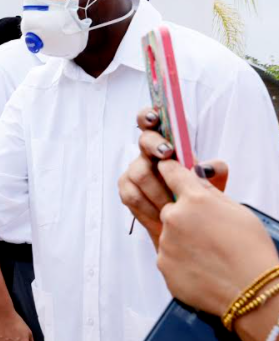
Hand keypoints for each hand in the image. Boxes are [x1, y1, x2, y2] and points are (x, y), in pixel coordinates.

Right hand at [118, 108, 228, 245]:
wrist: (187, 224)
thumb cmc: (198, 196)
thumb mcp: (213, 184)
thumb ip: (215, 172)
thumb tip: (205, 167)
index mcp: (166, 144)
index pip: (152, 122)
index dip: (148, 116)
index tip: (155, 117)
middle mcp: (147, 154)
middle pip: (144, 141)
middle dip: (155, 145)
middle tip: (167, 153)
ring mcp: (135, 170)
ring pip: (139, 173)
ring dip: (158, 190)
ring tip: (173, 205)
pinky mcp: (126, 189)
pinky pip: (132, 195)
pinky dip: (148, 208)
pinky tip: (160, 217)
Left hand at [154, 160, 277, 316]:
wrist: (251, 293)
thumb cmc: (251, 250)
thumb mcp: (237, 210)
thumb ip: (209, 192)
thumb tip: (193, 175)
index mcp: (194, 199)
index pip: (169, 171)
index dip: (170, 169)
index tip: (167, 169)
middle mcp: (173, 217)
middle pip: (168, 207)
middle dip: (182, 215)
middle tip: (206, 231)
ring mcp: (165, 242)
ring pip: (168, 233)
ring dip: (181, 239)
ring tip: (209, 254)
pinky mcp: (162, 264)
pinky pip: (168, 256)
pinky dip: (181, 259)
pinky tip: (203, 267)